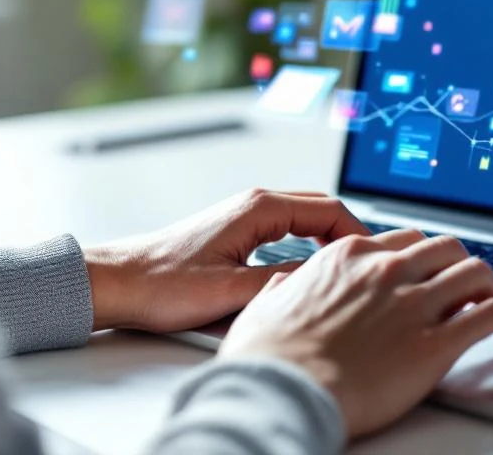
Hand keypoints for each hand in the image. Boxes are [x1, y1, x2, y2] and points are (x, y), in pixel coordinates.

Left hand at [83, 189, 367, 331]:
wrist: (119, 282)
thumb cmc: (162, 283)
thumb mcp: (231, 289)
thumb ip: (283, 280)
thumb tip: (323, 277)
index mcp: (258, 208)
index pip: (329, 209)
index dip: (359, 233)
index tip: (373, 258)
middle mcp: (254, 204)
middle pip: (321, 208)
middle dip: (350, 233)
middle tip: (369, 263)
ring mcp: (245, 215)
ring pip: (305, 217)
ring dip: (330, 237)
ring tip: (347, 266)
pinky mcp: (237, 231)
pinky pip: (288, 228)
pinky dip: (310, 241)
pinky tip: (312, 266)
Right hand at [218, 229, 492, 437]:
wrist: (278, 393)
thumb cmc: (267, 359)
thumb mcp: (266, 306)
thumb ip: (285, 286)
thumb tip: (285, 282)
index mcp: (348, 257)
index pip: (406, 240)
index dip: (427, 257)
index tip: (434, 272)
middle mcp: (386, 270)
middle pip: (448, 249)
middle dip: (464, 266)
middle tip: (472, 289)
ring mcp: (413, 303)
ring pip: (478, 273)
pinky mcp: (436, 342)